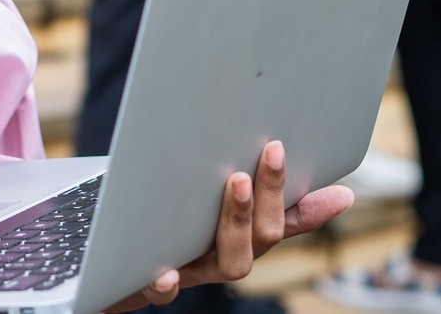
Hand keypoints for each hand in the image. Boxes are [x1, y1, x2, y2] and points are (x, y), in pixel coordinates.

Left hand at [105, 141, 353, 310]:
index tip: (339, 188)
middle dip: (270, 193)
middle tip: (272, 149)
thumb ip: (238, 176)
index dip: (312, 206)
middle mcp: (222, 255)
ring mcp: (190, 270)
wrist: (102, 254)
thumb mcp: (199, 189)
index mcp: (239, 233)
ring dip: (236, 221)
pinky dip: (165, 284)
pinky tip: (163, 271)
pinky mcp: (149, 283)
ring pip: (229, 261)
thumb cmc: (160, 212)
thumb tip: (296, 157)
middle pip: (262, 236)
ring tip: (235, 182)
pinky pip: (161, 291)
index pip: (285, 220)